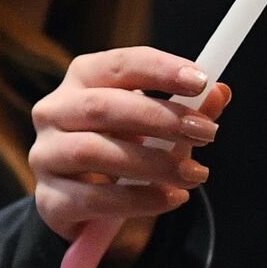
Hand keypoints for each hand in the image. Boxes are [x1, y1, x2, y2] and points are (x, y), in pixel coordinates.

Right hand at [29, 47, 228, 267]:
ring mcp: (45, 156)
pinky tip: (172, 198)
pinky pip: (91, 199)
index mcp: (83, 79)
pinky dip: (138, 200)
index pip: (119, 64)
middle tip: (207, 133)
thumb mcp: (161, 126)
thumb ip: (190, 110)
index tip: (202, 81)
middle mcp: (54, 111)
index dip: (160, 69)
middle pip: (102, 107)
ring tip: (194, 174)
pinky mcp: (48, 200)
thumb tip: (221, 93)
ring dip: (153, 163)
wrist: (87, 202)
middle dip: (161, 118)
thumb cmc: (126, 146)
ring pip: (93, 152)